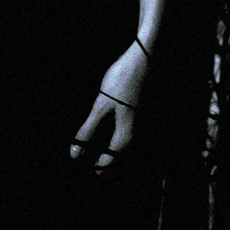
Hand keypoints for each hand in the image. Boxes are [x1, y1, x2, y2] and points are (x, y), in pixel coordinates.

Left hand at [69, 40, 149, 171]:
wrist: (149, 58)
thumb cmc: (123, 80)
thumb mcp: (101, 105)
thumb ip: (88, 130)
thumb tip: (75, 154)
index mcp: (127, 138)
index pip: (109, 165)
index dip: (95, 168)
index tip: (85, 166)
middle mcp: (142, 139)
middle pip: (125, 165)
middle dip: (112, 170)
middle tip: (98, 170)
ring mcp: (150, 131)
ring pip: (136, 156)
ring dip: (122, 161)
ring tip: (111, 164)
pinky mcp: (154, 121)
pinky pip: (143, 143)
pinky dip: (130, 147)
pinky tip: (123, 141)